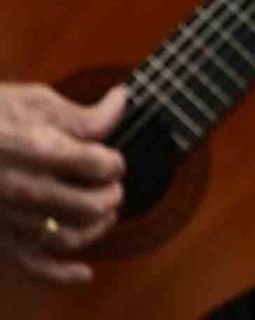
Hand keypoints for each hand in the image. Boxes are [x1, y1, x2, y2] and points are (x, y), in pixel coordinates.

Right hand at [0, 84, 126, 283]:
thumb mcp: (33, 102)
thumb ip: (80, 114)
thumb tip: (121, 103)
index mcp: (41, 151)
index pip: (100, 166)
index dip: (114, 162)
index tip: (111, 160)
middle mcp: (29, 189)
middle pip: (92, 205)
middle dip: (111, 194)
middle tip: (111, 186)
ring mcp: (12, 217)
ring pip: (70, 237)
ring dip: (96, 228)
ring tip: (103, 214)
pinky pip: (33, 265)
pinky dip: (62, 274)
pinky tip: (84, 273)